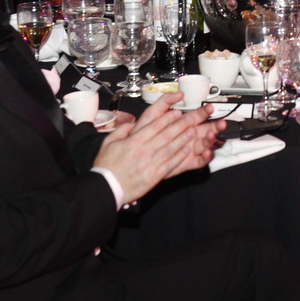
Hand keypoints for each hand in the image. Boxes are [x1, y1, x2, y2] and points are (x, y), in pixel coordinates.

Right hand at [93, 95, 220, 202]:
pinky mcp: (154, 176)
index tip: (176, 112)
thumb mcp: (108, 142)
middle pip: (166, 135)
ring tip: (192, 131)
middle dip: (180, 125)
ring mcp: (150, 164)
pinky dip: (179, 156)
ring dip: (183, 139)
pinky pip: (170, 164)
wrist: (107, 188)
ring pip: (170, 148)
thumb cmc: (106, 166)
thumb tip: (133, 123)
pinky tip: (186, 150)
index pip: (154, 127)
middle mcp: (144, 151)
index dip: (167, 118)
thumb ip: (122, 130)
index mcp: (133, 142)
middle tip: (190, 118)